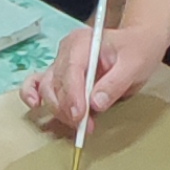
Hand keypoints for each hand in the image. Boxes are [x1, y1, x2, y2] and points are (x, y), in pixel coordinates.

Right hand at [21, 16, 165, 130]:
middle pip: (56, 83)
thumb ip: (115, 83)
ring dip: (59, 110)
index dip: (72, 95)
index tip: (79, 115)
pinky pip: (38, 83)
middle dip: (67, 108)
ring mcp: (61, 64)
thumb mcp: (135, 65)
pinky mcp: (60, 76)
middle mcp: (66, 52)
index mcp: (83, 42)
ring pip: (48, 89)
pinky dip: (31, 94)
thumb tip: (95, 104)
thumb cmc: (137, 50)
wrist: (138, 44)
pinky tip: (34, 105)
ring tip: (78, 126)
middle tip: (84, 127)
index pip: (71, 69)